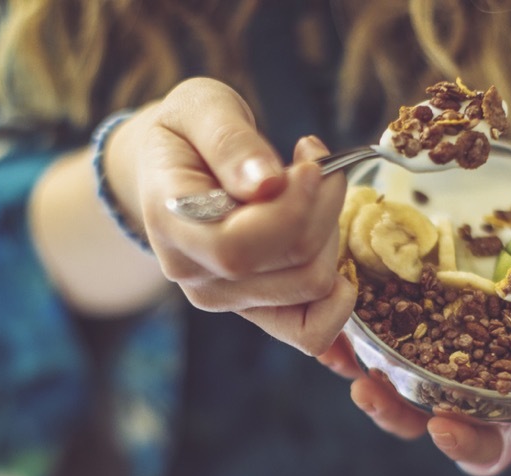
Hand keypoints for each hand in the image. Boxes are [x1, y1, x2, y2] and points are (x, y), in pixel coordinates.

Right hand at [106, 78, 355, 354]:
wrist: (175, 165)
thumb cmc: (189, 130)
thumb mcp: (203, 109)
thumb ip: (231, 142)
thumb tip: (266, 183)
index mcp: (172, 226)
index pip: (239, 247)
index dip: (292, 210)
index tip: (312, 163)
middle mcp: (195, 275)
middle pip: (291, 264)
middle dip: (323, 206)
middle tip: (315, 161)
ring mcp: (226, 299)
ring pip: (311, 285)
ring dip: (331, 231)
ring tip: (314, 189)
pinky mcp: (256, 309)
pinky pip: (310, 332)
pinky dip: (338, 300)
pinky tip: (334, 249)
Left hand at [317, 305, 510, 475]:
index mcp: (510, 404)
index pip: (485, 448)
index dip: (464, 448)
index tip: (446, 428)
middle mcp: (464, 386)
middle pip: (419, 419)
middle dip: (393, 413)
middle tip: (371, 392)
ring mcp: (432, 352)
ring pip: (388, 378)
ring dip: (360, 372)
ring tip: (342, 356)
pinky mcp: (408, 313)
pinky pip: (372, 331)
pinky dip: (350, 329)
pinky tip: (335, 311)